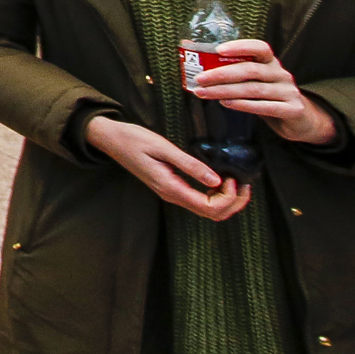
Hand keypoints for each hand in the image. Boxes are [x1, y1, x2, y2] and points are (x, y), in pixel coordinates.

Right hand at [84, 115, 253, 220]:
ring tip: (236, 181)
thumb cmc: (133, 139)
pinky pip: (200, 200)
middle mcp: (173, 196)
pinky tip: (220, 180)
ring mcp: (172, 193)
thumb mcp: (162, 147)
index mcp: (171, 188)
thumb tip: (216, 179)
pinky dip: (216, 195)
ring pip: (207, 210)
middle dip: (234, 204)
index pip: (209, 207)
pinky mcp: (171, 187)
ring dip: (227, 201)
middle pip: (212, 214)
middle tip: (244, 183)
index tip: (234, 178)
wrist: (110, 139)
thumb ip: (189, 164)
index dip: (228, 198)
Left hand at [190, 40, 340, 145]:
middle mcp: (281, 74)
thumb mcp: (253, 81)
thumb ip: (229, 69)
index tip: (218, 49)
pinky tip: (226, 103)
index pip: (259, 47)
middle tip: (199, 78)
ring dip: (225, 91)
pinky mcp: (293, 109)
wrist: (300, 120)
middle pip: (250, 70)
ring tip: (205, 93)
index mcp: (270, 62)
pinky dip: (243, 105)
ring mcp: (288, 91)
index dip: (240, 47)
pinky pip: (265, 106)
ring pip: (253, 89)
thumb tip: (189, 49)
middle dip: (221, 74)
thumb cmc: (268, 96)